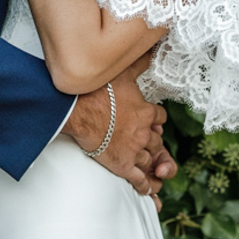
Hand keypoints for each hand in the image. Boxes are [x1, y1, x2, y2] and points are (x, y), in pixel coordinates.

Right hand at [66, 58, 176, 202]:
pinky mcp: (122, 165)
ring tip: (156, 172)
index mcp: (145, 111)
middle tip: (152, 147)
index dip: (157, 121)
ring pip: (149, 160)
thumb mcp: (123, 72)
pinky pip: (138, 179)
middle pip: (156, 142)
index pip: (160, 117)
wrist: (79, 111)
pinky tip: (148, 190)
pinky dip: (145, 186)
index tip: (154, 123)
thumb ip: (138, 62)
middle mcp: (143, 132)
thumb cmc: (98, 90)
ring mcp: (133, 150)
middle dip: (155, 144)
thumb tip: (151, 48)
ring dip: (152, 165)